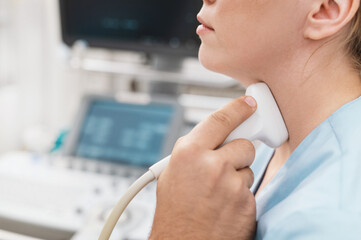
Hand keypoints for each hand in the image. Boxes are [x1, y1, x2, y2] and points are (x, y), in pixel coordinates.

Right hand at [149, 96, 256, 239]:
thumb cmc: (173, 212)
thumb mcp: (172, 173)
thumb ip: (194, 150)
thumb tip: (212, 136)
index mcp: (189, 153)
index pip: (220, 119)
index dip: (237, 109)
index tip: (248, 104)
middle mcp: (212, 165)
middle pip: (243, 143)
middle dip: (237, 151)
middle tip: (224, 165)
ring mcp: (232, 185)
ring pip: (248, 167)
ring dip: (237, 176)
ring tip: (218, 192)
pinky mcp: (246, 203)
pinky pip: (250, 189)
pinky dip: (241, 194)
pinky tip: (224, 205)